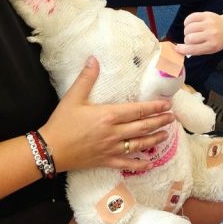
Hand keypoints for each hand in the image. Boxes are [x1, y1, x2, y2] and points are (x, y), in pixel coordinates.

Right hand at [40, 57, 175, 171]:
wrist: (50, 149)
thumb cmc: (61, 122)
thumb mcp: (72, 97)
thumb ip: (86, 78)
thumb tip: (93, 59)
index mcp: (108, 115)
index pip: (138, 110)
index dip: (154, 107)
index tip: (167, 105)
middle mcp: (114, 133)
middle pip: (143, 127)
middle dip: (160, 122)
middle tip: (172, 118)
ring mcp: (112, 148)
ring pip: (139, 144)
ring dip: (155, 139)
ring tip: (166, 134)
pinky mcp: (106, 161)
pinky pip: (127, 164)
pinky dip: (140, 164)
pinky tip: (150, 163)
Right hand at [176, 11, 222, 56]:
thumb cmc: (217, 41)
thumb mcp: (210, 50)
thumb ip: (196, 50)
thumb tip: (180, 49)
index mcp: (212, 46)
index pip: (192, 49)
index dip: (182, 49)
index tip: (178, 48)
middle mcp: (211, 34)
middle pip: (189, 38)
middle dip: (186, 40)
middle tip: (190, 39)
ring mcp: (209, 24)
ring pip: (188, 28)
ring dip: (186, 31)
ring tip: (191, 32)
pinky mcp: (207, 15)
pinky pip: (191, 17)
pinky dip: (187, 22)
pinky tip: (190, 24)